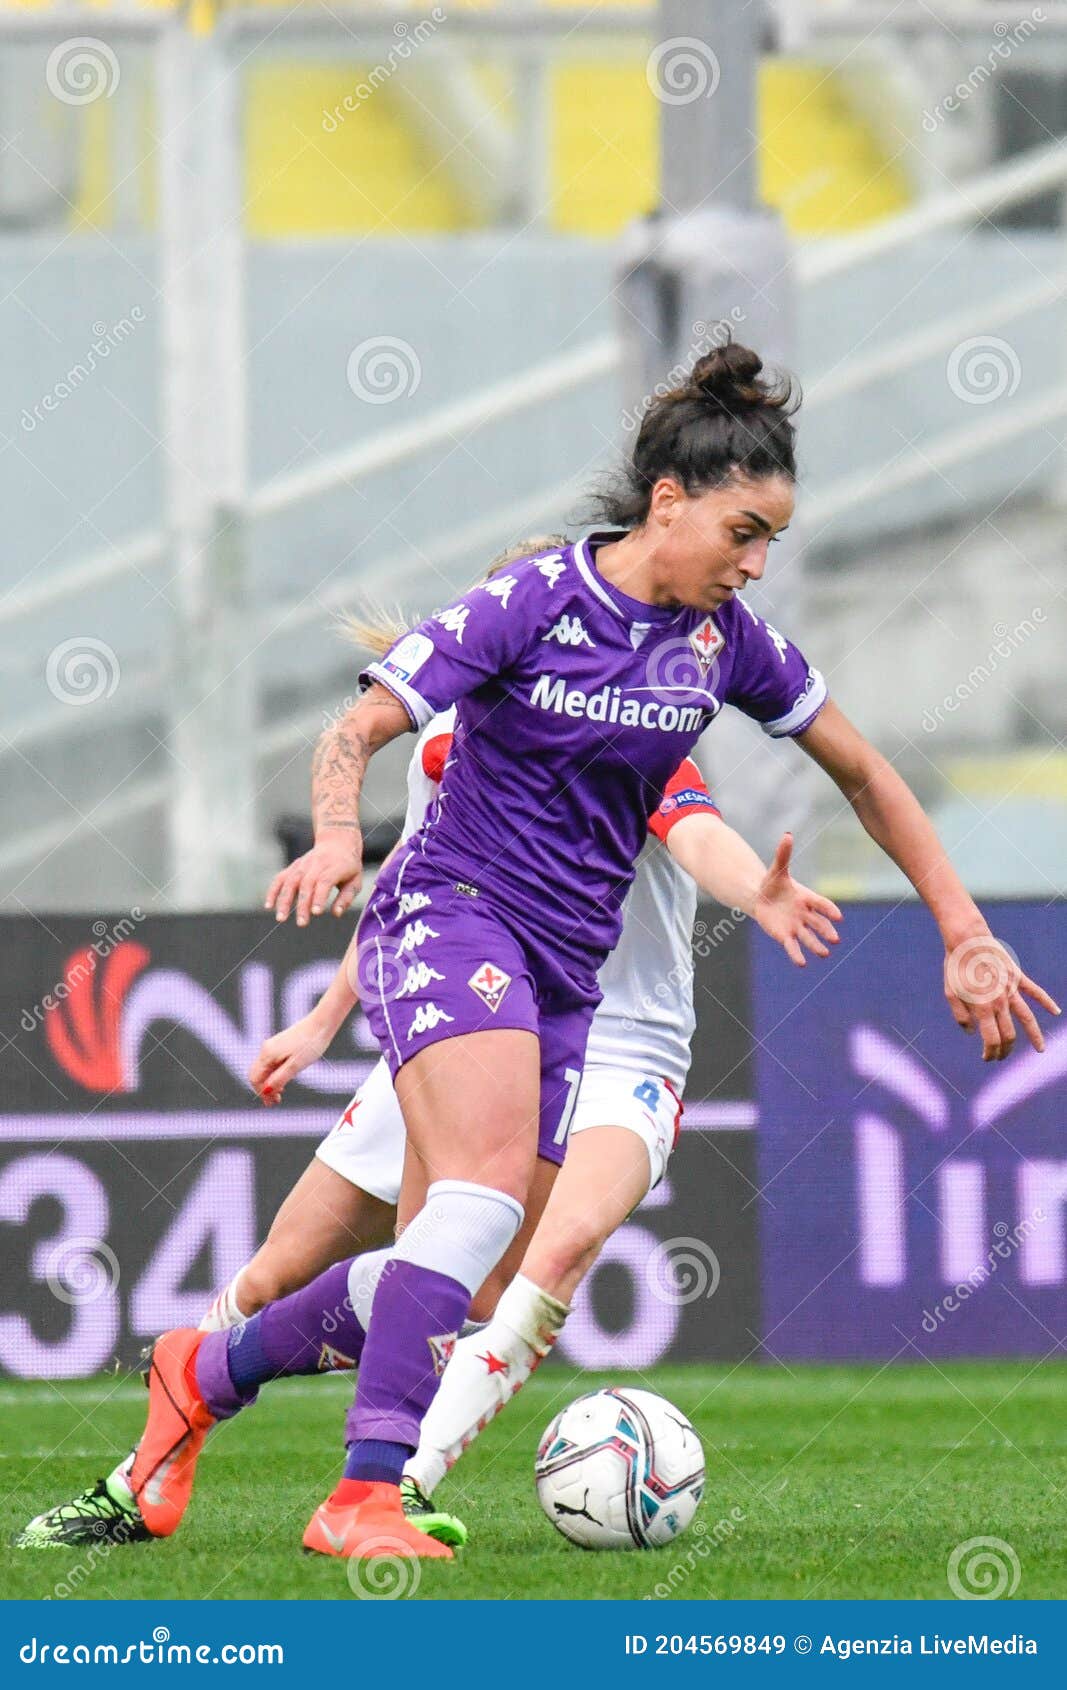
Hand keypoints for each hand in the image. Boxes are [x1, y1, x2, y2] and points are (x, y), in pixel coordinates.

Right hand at [249, 1013, 334, 1104]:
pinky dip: (273, 1073)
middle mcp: (266, 1049)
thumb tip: (265, 1091)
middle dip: (263, 1089)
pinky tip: (284, 1079)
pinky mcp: (280, 1044)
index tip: (272, 1103)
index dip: (261, 1093)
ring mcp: (272, 1045)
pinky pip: (270, 1062)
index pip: (255, 1079)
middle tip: (275, 1101)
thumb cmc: (310, 1045)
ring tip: (280, 1093)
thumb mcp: (296, 1066)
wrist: (321, 1024)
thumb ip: (279, 1078)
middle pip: (256, 1074)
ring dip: (269, 1082)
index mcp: (267, 1055)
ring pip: (264, 1068)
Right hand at [265, 829, 362, 924]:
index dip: (319, 897)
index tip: (316, 913)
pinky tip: (268, 905)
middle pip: (306, 884)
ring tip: (281, 918)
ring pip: (290, 881)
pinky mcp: (294, 867)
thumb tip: (336, 913)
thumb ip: (346, 897)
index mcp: (334, 867)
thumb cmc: (348, 866)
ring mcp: (303, 865)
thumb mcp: (356, 880)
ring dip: (284, 900)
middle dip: (302, 905)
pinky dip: (273, 891)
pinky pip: (280, 878)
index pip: (324, 882)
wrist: (337, 841)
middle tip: (301, 923)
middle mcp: (316, 865)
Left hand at [752, 833, 842, 966]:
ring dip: (817, 946)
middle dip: (826, 930)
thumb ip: (783, 854)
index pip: (821, 904)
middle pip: (818, 923)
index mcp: (806, 897)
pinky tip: (802, 964)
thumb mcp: (777, 869)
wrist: (761, 898)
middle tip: (835, 939)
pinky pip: (793, 947)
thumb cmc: (772, 883)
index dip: (829, 910)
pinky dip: (797, 955)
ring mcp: (796, 926)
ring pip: (809, 937)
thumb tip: (787, 834)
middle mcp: (805, 914)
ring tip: (825, 953)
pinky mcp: (785, 936)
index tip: (838, 917)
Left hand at [943, 931, 1059, 1060]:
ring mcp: (1011, 990)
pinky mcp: (1017, 977)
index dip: (991, 1053)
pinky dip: (1047, 1002)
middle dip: (1006, 1050)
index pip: (992, 1040)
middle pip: (1009, 1034)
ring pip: (1028, 1018)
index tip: (987, 1057)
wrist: (968, 940)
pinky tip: (1056, 1011)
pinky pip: (1035, 992)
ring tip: (1040, 1050)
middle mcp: (1000, 1002)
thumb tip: (972, 1033)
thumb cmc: (956, 967)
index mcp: (983, 1008)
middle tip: (1001, 1056)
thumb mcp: (951, 993)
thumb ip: (961, 1016)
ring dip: (1035, 1036)